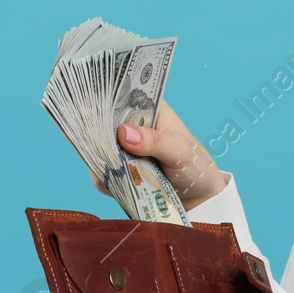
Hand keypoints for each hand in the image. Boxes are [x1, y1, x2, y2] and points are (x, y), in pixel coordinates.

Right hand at [87, 97, 228, 210]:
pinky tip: (120, 185)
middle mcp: (132, 125)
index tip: (94, 113)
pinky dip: (107, 180)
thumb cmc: (195, 165)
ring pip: (99, 149)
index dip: (104, 101)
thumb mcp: (179, 151)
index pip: (120, 96)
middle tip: (109, 151)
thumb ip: (154, 141)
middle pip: (103, 123)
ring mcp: (122, 148)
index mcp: (149, 108)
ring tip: (121, 172)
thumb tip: (123, 132)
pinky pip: (102, 173)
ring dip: (104, 161)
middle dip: (100, 136)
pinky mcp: (118, 170)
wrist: (199, 197)